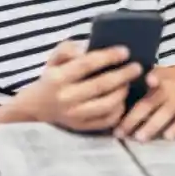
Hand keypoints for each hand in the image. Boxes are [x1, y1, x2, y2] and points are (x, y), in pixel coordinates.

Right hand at [15, 41, 141, 131]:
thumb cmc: (52, 77)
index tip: (125, 51)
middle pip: (101, 85)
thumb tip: (86, 48)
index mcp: (58, 78)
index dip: (108, 57)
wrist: (37, 107)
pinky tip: (122, 98)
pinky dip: (119, 109)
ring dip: (122, 92)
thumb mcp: (54, 59)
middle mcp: (66, 98)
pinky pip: (107, 120)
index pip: (86, 64)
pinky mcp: (82, 127)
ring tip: (130, 82)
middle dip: (123, 75)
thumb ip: (68, 48)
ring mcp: (75, 115)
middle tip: (137, 67)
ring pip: (107, 105)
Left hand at [115, 70, 174, 141]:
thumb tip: (106, 100)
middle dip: (134, 119)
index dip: (153, 77)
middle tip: (120, 133)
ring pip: (165, 113)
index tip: (149, 80)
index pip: (152, 76)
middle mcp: (167, 88)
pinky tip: (168, 137)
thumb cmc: (153, 84)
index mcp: (152, 78)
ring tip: (140, 137)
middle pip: (149, 103)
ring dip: (152, 126)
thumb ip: (128, 87)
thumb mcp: (142, 79)